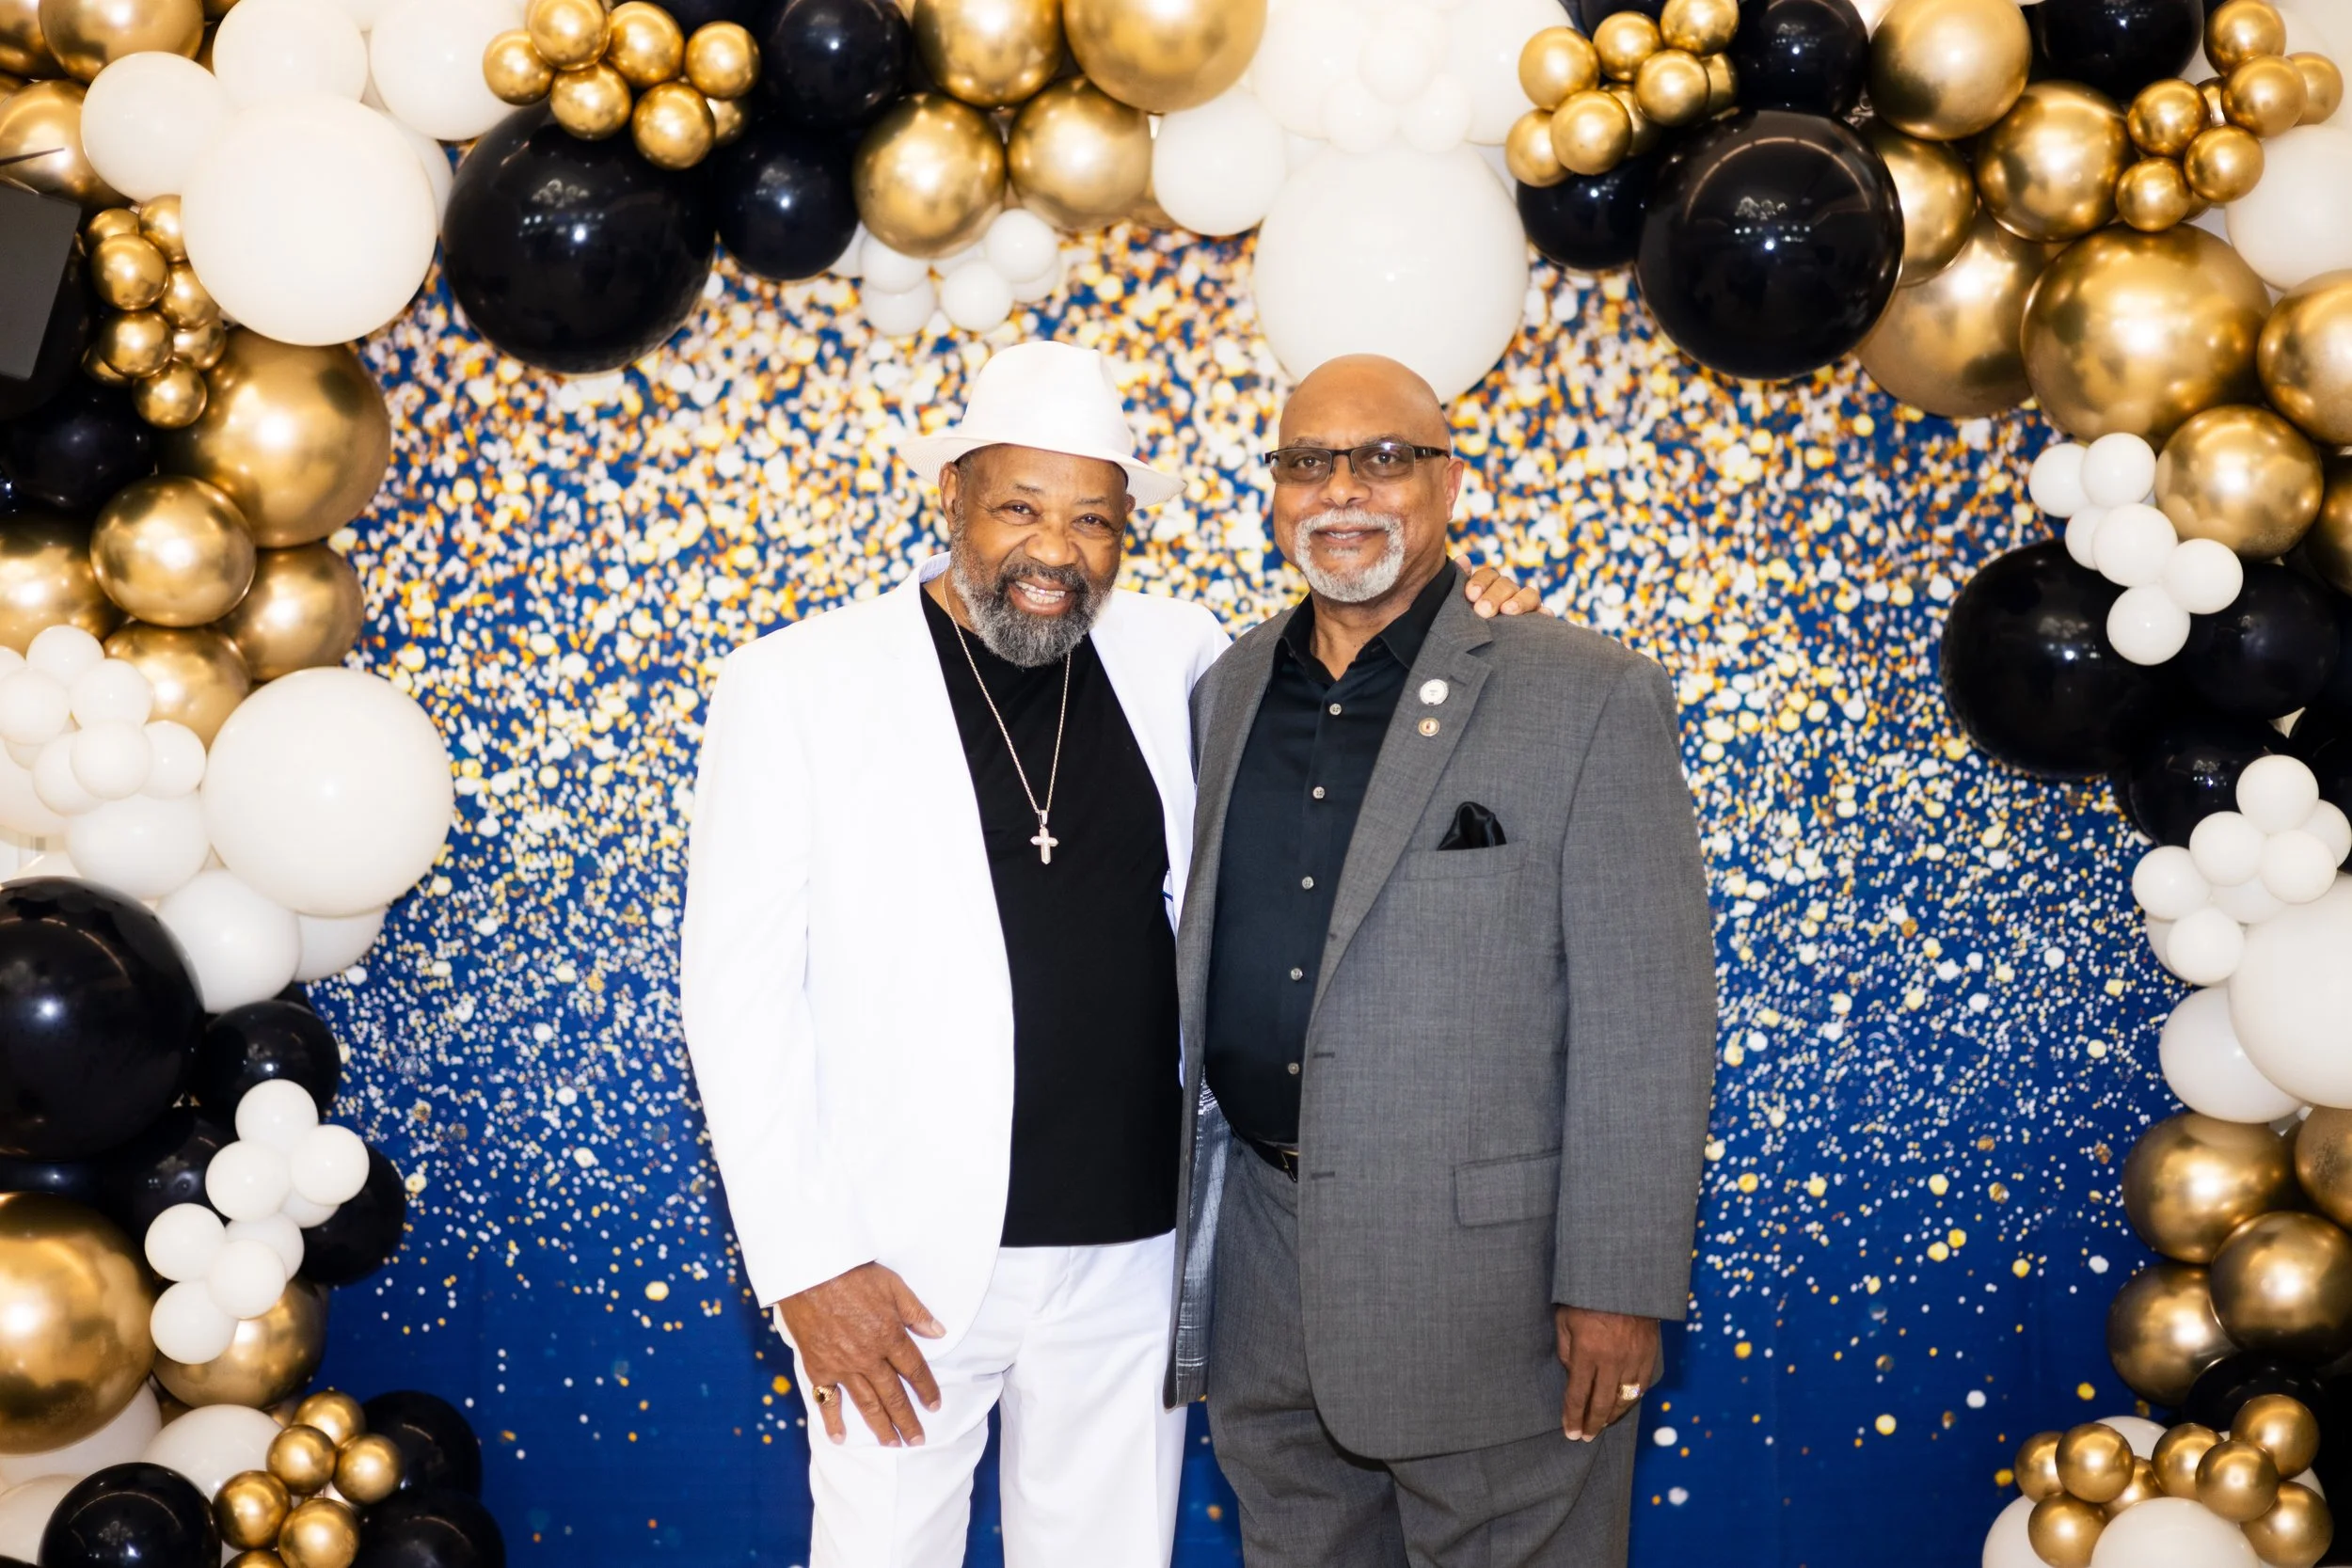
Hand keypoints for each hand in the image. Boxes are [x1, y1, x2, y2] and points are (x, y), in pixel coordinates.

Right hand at [779, 1263, 944, 1447]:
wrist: (809, 1273)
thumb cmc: (852, 1273)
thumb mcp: (893, 1285)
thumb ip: (916, 1312)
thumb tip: (938, 1332)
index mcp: (890, 1336)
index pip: (915, 1370)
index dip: (927, 1389)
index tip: (934, 1406)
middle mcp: (869, 1358)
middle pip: (893, 1395)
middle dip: (908, 1420)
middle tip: (917, 1440)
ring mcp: (843, 1366)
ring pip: (867, 1403)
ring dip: (881, 1426)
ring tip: (893, 1444)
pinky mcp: (819, 1368)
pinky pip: (827, 1399)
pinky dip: (832, 1421)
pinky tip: (840, 1438)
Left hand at [1459, 561, 1544, 618]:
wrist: (1479, 650)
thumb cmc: (1466, 626)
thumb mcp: (1461, 606)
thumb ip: (1460, 583)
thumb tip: (1463, 559)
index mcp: (1489, 586)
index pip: (1488, 575)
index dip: (1480, 583)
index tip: (1471, 595)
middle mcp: (1508, 592)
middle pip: (1506, 585)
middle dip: (1494, 597)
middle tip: (1483, 611)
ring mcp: (1525, 605)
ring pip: (1529, 595)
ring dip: (1519, 602)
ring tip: (1507, 611)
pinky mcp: (1537, 621)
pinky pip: (1544, 614)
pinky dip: (1545, 614)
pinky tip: (1543, 615)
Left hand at [1553, 1306, 1658, 1441]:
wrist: (1623, 1279)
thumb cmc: (1586, 1297)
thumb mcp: (1564, 1319)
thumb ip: (1566, 1351)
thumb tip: (1572, 1376)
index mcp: (1587, 1351)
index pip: (1577, 1394)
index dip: (1572, 1417)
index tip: (1570, 1432)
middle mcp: (1611, 1360)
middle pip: (1601, 1403)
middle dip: (1592, 1424)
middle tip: (1585, 1437)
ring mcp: (1633, 1358)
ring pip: (1624, 1399)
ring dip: (1612, 1416)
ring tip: (1602, 1425)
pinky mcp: (1649, 1354)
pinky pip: (1641, 1386)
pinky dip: (1632, 1399)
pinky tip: (1623, 1405)